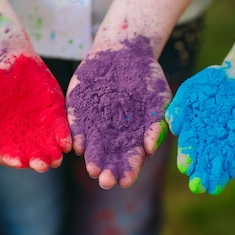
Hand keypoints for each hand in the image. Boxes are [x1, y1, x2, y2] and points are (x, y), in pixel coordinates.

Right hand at [0, 54, 71, 171]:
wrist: (4, 60)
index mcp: (2, 142)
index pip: (9, 156)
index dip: (14, 160)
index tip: (19, 161)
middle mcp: (23, 140)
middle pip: (32, 155)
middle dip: (37, 161)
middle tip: (42, 165)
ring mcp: (40, 128)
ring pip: (49, 146)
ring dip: (53, 154)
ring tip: (56, 158)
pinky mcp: (54, 115)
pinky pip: (61, 128)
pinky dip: (64, 136)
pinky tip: (66, 143)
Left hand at [66, 37, 170, 188]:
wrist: (124, 52)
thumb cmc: (147, 79)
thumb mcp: (158, 98)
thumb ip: (156, 123)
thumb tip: (150, 148)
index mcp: (132, 137)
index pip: (130, 159)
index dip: (129, 170)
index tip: (126, 181)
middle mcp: (111, 135)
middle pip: (109, 157)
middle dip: (107, 170)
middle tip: (106, 181)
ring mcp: (93, 124)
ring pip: (91, 145)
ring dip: (91, 157)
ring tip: (92, 169)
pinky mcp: (78, 110)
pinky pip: (76, 125)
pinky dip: (77, 135)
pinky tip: (78, 146)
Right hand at [165, 62, 234, 193]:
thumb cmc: (214, 81)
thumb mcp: (193, 89)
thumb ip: (181, 107)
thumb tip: (174, 127)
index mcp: (195, 131)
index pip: (189, 148)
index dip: (186, 157)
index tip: (185, 167)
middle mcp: (212, 140)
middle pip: (206, 160)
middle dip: (201, 174)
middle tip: (197, 187)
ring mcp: (232, 140)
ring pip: (224, 161)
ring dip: (219, 174)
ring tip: (214, 188)